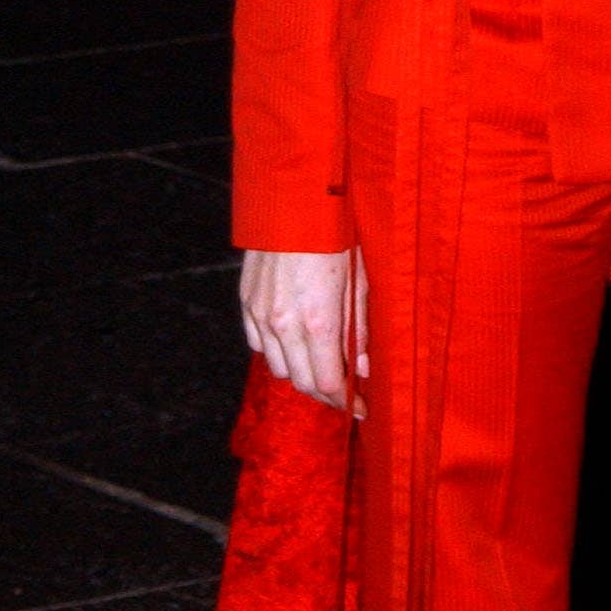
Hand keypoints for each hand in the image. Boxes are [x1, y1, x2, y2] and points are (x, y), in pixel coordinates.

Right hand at [240, 246, 370, 413]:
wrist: (292, 202)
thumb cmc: (334, 237)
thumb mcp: (359, 282)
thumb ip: (359, 330)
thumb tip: (362, 368)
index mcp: (319, 322)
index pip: (328, 382)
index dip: (345, 401)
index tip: (360, 408)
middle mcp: (285, 325)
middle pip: (303, 383)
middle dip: (326, 393)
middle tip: (345, 392)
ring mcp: (262, 316)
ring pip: (280, 369)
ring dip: (301, 375)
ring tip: (321, 367)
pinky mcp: (247, 304)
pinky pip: (260, 346)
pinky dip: (279, 354)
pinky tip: (296, 346)